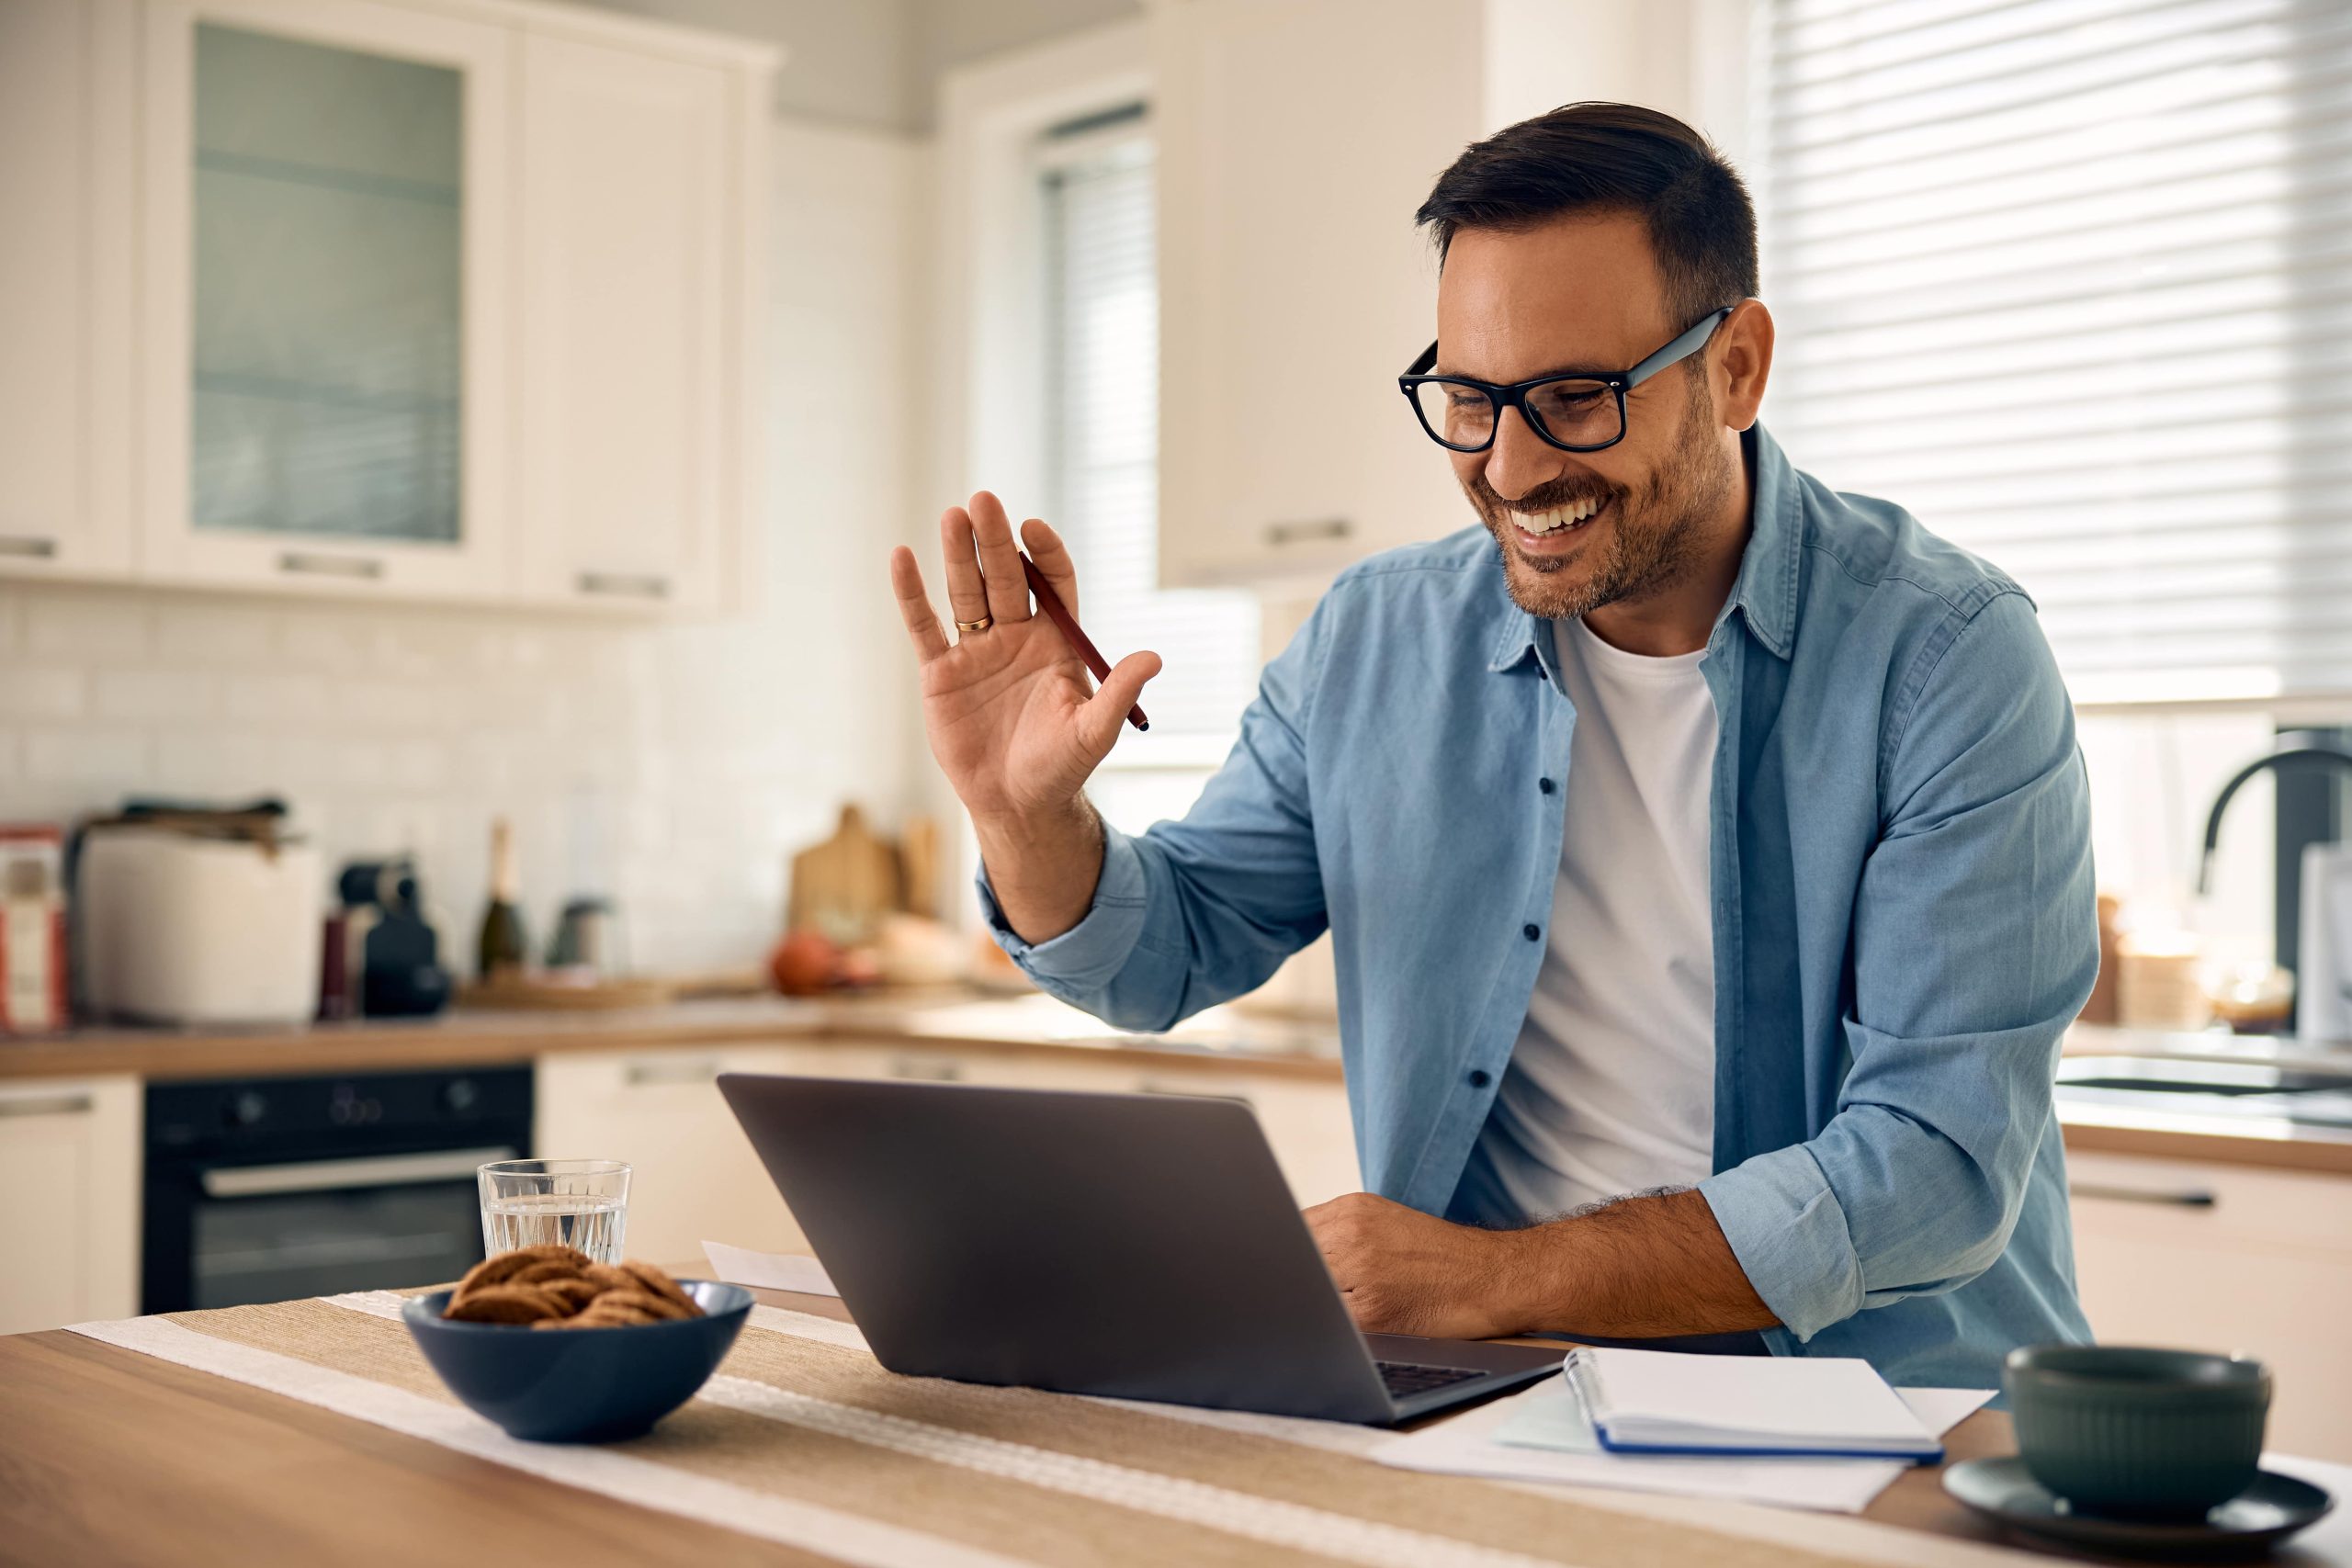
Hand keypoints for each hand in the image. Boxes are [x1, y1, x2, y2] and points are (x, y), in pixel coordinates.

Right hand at [890, 492, 1160, 833]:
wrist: (1015, 805)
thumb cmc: (1060, 768)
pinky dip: (912, 594)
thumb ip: (1118, 693)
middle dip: (995, 541)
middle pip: (1006, 577)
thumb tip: (1153, 658)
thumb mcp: (1094, 733)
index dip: (1044, 554)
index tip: (1032, 529)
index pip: (1052, 583)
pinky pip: (925, 627)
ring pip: (966, 593)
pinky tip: (901, 557)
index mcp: (1055, 643)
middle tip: (984, 501)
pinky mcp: (941, 674)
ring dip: (959, 556)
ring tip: (952, 516)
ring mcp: (976, 652)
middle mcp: (1016, 637)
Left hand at [1302, 1192, 1531, 1339]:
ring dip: (1310, 1305)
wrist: (1490, 1276)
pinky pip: (1331, 1322)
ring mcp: (1361, 1273)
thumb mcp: (1385, 1221)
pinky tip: (1347, 1329)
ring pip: (1307, 1291)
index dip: (1281, 1254)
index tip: (1276, 1269)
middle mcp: (1352, 1234)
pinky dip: (1331, 1328)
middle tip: (1298, 1296)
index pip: (1288, 1230)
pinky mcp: (1372, 1313)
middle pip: (1290, 1260)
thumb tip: (1288, 1253)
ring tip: (1328, 1313)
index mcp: (1352, 1209)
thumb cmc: (1438, 1256)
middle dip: (1291, 1280)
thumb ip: (1337, 1232)